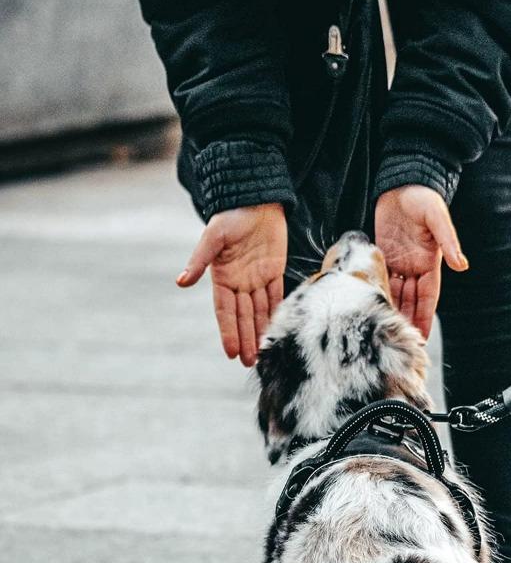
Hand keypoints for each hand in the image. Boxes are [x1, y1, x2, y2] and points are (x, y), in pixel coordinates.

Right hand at [176, 203, 286, 365]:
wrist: (256, 199)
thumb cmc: (230, 216)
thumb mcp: (213, 237)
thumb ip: (199, 261)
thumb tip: (180, 282)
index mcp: (222, 277)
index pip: (225, 311)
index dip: (228, 331)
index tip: (231, 352)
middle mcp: (239, 282)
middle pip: (243, 317)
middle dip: (246, 339)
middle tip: (250, 362)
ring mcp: (257, 279)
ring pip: (259, 312)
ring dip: (260, 332)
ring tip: (262, 355)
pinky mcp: (274, 272)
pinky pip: (276, 298)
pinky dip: (276, 314)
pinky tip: (277, 331)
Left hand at [375, 185, 467, 338]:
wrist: (401, 180)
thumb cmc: (423, 197)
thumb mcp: (437, 216)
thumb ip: (448, 241)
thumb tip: (462, 265)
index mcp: (430, 262)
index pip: (428, 297)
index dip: (425, 317)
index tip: (423, 338)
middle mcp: (415, 267)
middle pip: (411, 300)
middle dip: (407, 321)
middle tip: (400, 344)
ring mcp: (399, 262)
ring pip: (395, 293)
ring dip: (392, 311)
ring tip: (385, 332)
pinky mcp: (383, 254)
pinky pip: (381, 278)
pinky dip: (378, 293)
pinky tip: (372, 308)